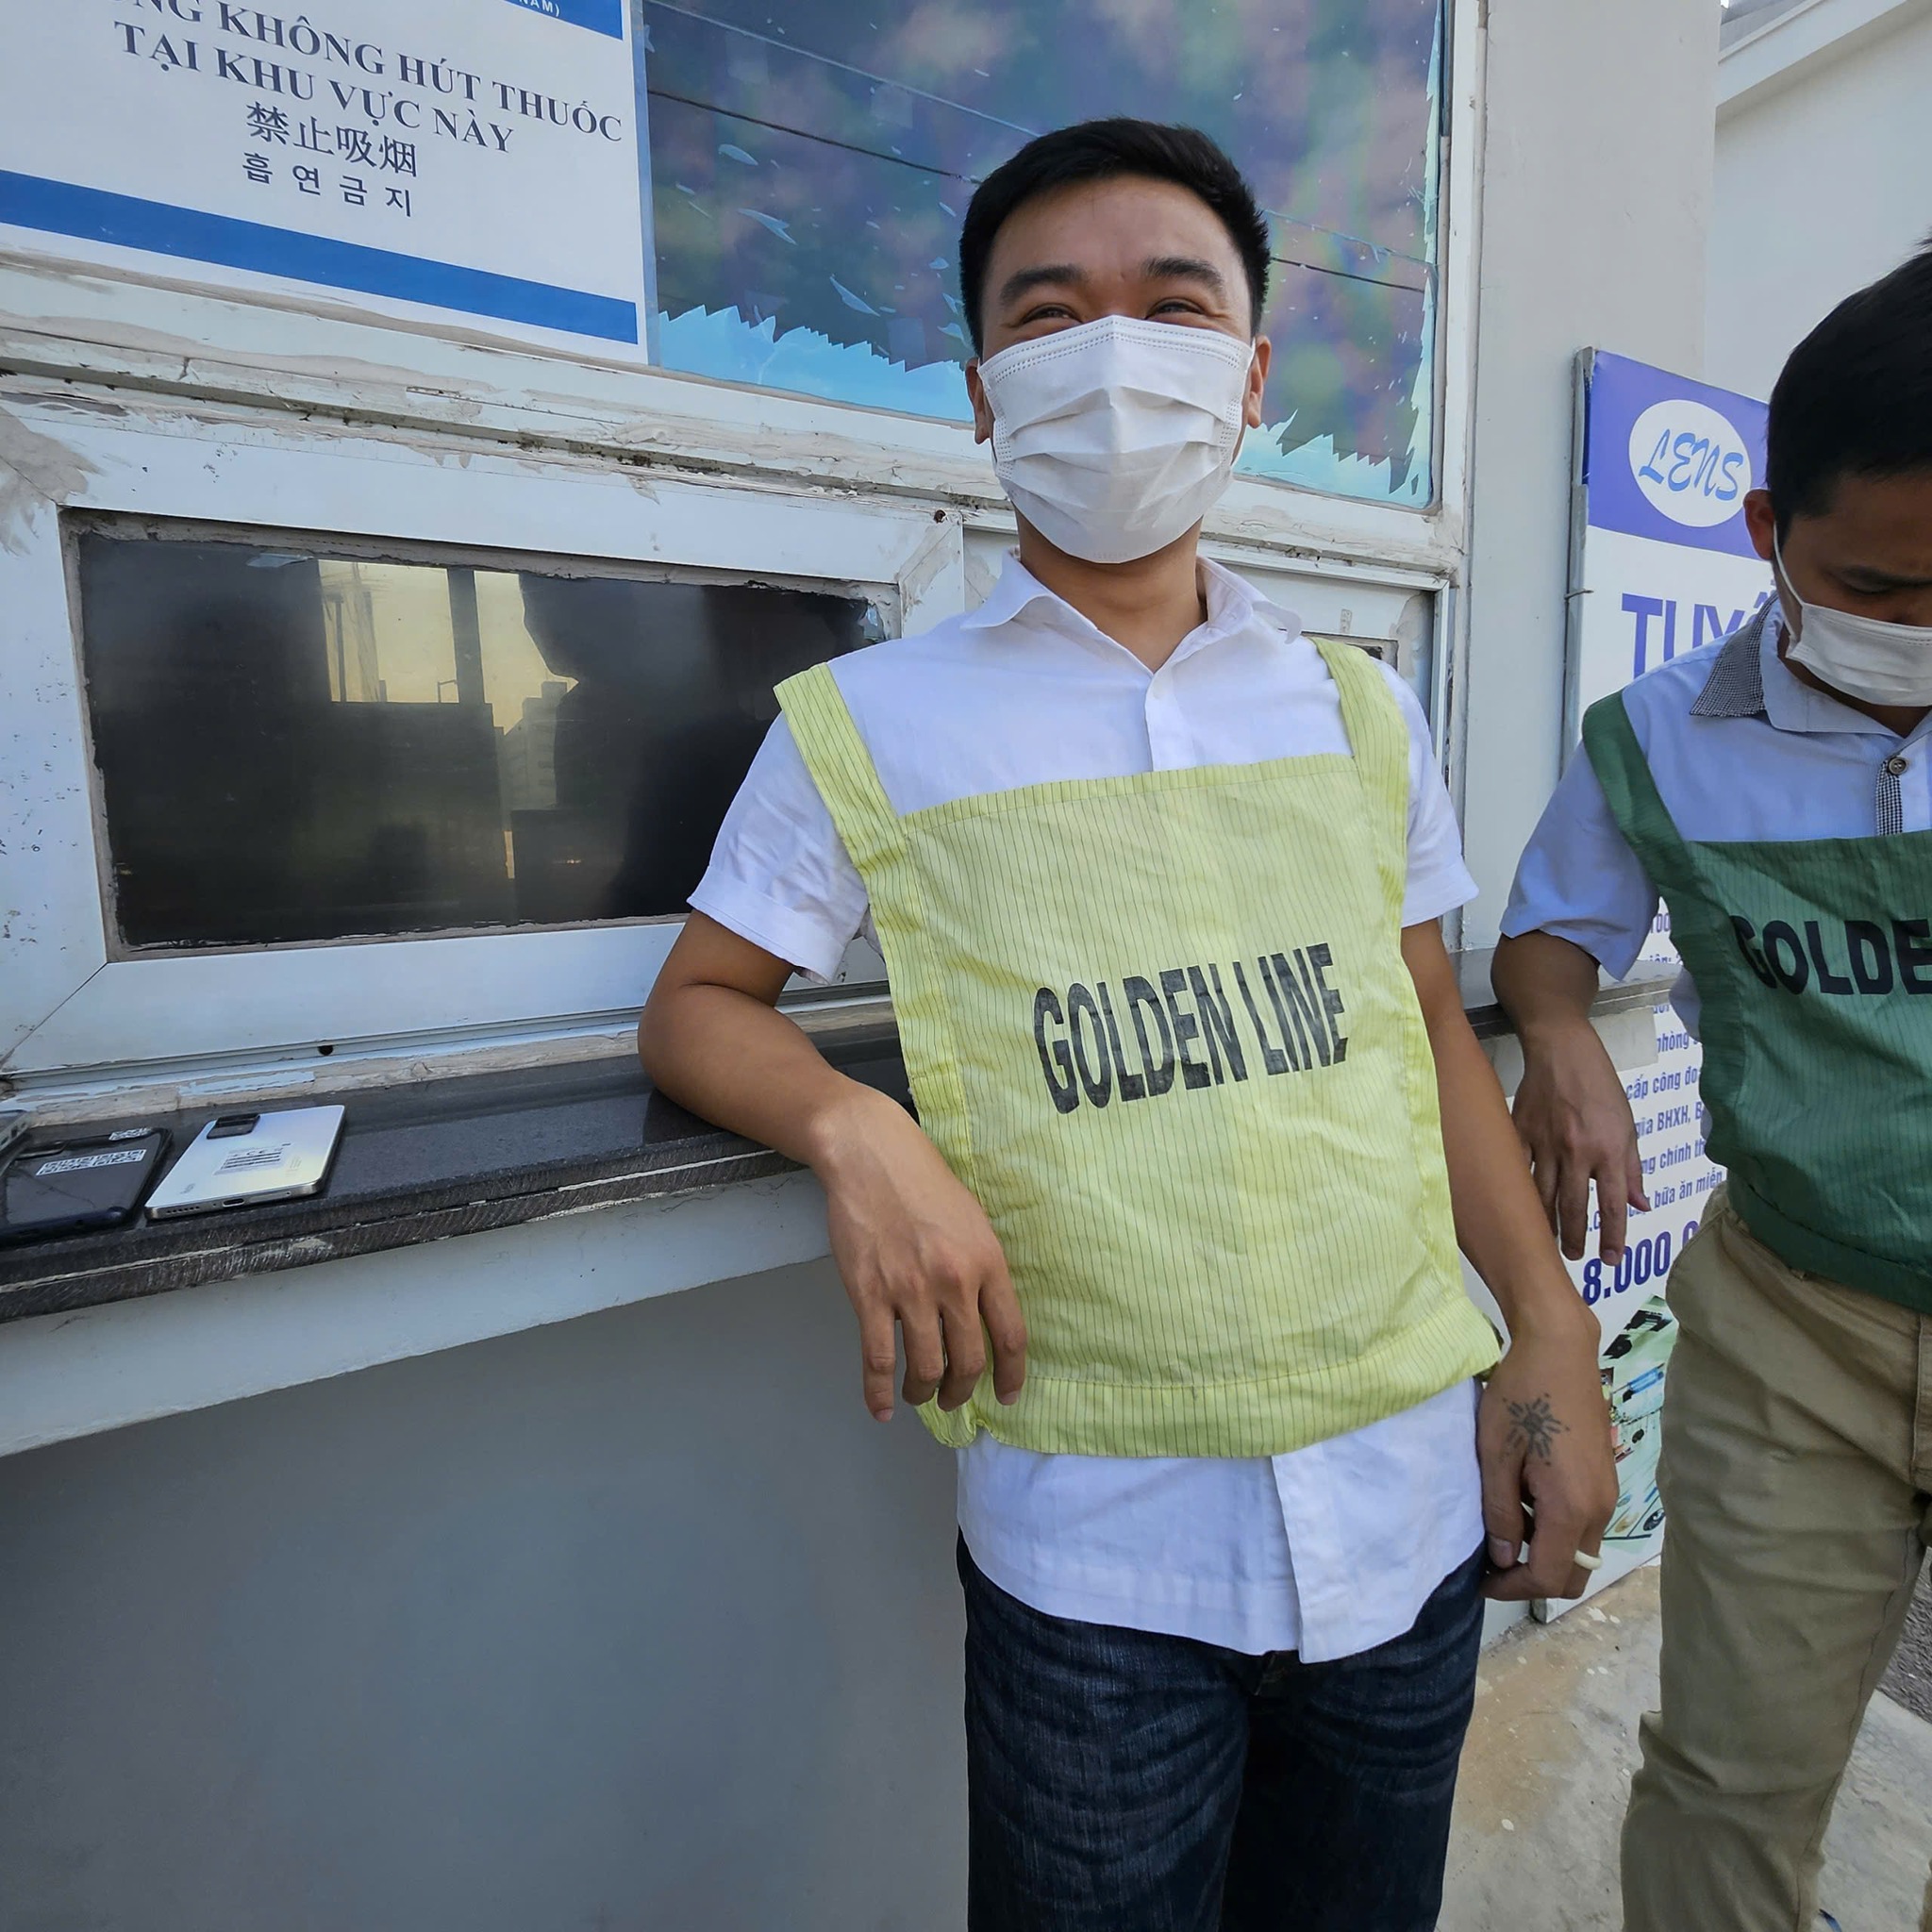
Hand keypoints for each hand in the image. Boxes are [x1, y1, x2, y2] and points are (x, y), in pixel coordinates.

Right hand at [811, 1084, 1027, 1422]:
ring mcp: (911, 1291)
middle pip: (969, 1360)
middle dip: (962, 1390)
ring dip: (924, 1392)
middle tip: (953, 1398)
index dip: (1011, 1376)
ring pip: (926, 1367)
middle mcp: (955, 1282)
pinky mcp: (871, 1295)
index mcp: (988, 1262)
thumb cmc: (924, 1182)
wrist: (872, 1156)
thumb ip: (981, 1269)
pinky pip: (878, 1358)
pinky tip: (880, 1407)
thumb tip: (982, 1317)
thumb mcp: (973, 1221)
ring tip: (919, 1394)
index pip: (1010, 1335)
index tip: (1005, 1396)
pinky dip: (878, 1391)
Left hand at [1477, 1304, 1618, 1601]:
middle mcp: (1600, 1508)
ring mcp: (1607, 1492)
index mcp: (1572, 1507)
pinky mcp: (1605, 1476)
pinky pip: (1584, 1522)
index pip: (1550, 1576)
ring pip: (1581, 1548)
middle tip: (1493, 1560)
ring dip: (1545, 1550)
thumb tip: (1505, 1557)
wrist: (1560, 1349)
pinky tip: (1526, 1497)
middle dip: (1533, 1577)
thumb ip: (1502, 1511)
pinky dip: (1556, 1527)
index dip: (1514, 1588)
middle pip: (1574, 1572)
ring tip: (1504, 1524)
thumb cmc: (1521, 1396)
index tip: (1482, 1579)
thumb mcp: (1496, 1454)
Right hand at [1511, 1019, 1647, 1262]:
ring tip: (1548, 1242)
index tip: (1611, 1260)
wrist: (1561, 1050)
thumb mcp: (1628, 1124)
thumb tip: (1640, 1205)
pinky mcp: (1520, 1132)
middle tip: (1574, 1257)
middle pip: (1573, 1206)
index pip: (1612, 1204)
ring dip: (1546, 1223)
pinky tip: (1521, 1208)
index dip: (1613, 1236)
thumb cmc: (1600, 1086)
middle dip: (1574, 1238)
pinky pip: (1519, 1170)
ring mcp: (1545, 1142)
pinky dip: (1521, 1193)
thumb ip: (1632, 1168)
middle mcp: (1577, 1150)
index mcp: (1609, 1149)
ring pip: (1542, 1194)